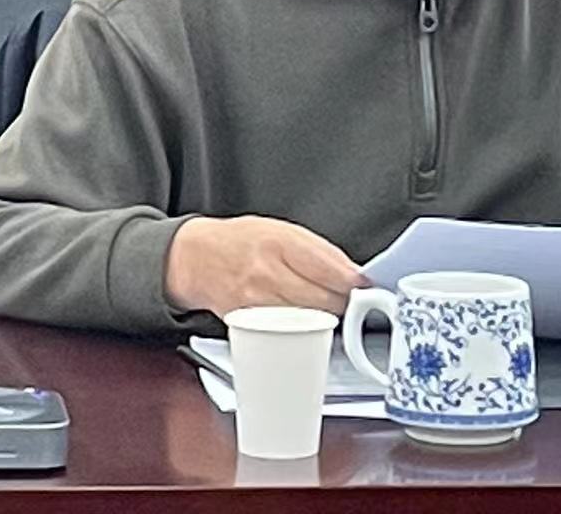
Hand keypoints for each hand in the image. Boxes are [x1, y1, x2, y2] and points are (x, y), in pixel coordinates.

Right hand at [164, 215, 364, 318]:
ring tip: (324, 307)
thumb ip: (316, 249)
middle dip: (342, 302)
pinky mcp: (249, 324)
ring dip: (324, 317)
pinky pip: (286, 332)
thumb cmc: (241, 241)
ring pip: (308, 320)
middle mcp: (267, 273)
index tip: (363, 287)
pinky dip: (300, 328)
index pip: (329, 269)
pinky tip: (302, 319)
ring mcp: (256, 302)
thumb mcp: (280, 229)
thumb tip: (350, 272)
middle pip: (323, 300)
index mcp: (279, 243)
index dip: (352, 282)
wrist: (197, 258)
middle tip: (347, 299)